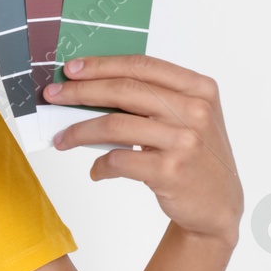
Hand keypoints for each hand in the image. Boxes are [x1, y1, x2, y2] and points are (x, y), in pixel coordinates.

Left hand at [46, 54, 242, 244]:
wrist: (217, 206)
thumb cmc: (195, 156)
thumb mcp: (186, 118)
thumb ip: (151, 99)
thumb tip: (91, 87)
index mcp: (199, 89)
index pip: (141, 66)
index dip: (102, 65)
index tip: (71, 69)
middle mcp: (195, 111)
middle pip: (124, 90)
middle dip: (81, 91)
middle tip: (53, 96)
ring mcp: (184, 141)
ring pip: (114, 124)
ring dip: (79, 131)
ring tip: (61, 138)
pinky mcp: (170, 171)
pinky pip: (118, 160)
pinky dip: (100, 166)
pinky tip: (96, 171)